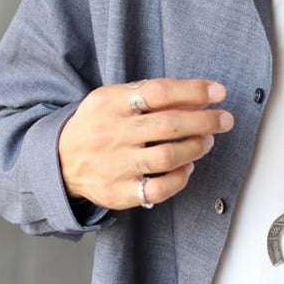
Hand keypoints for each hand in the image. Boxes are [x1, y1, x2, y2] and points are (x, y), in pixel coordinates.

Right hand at [59, 78, 233, 209]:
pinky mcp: (117, 193)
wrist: (58, 161)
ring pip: (167, 157)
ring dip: (196, 148)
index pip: (158, 92)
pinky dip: (180, 179)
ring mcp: (113, 165)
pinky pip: (157, 189)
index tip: (218, 91)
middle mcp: (110, 133)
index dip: (193, 90)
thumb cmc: (98, 125)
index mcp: (110, 103)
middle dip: (205, 121)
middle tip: (225, 120)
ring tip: (207, 141)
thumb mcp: (114, 99)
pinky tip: (187, 167)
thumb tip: (200, 96)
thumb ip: (151, 96)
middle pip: (168, 125)